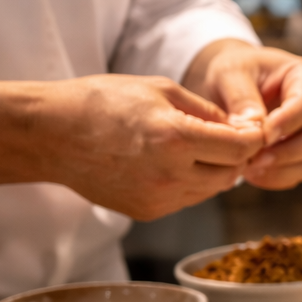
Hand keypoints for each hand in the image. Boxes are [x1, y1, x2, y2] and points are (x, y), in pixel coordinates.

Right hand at [0, 75, 262, 219]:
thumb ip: (206, 111)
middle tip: (221, 136)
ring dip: (212, 170)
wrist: (50, 134)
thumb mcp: (160, 89)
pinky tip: (165, 163)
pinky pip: (186, 199)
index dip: (251, 136)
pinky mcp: (148, 212)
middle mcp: (171, 175)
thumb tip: (239, 128)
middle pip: (231, 173)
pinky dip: (188, 183)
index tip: (246, 127)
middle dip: (233, 155)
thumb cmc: (101, 102)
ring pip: (211, 190)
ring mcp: (159, 199)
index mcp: (177, 139)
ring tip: (187, 147)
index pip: (243, 147)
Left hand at [185, 40, 301, 189]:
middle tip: (253, 159)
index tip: (262, 137)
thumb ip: (241, 96)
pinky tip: (253, 173)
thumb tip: (255, 123)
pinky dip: (279, 177)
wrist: (233, 87)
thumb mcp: (229, 74)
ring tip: (249, 168)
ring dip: (282, 168)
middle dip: (287, 152)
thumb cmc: (236, 74)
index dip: (287, 123)